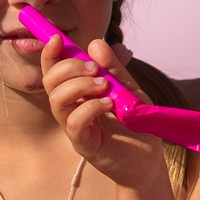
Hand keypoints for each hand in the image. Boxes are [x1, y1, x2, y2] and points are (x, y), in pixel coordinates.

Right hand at [41, 35, 164, 189]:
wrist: (150, 160)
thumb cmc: (137, 126)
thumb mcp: (129, 90)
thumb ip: (113, 69)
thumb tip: (95, 43)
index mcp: (78, 94)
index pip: (54, 71)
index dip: (51, 54)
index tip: (57, 38)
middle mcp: (71, 109)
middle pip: (50, 82)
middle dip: (69, 67)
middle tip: (95, 69)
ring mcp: (75, 128)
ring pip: (57, 101)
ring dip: (79, 86)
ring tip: (104, 87)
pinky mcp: (84, 145)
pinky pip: (74, 123)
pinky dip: (90, 107)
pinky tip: (108, 105)